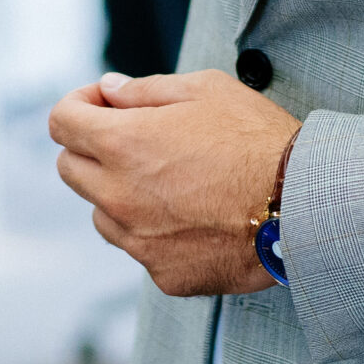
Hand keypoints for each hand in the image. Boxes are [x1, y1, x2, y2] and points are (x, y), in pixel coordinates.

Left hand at [48, 69, 300, 297]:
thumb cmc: (257, 139)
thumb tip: (110, 91)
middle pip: (70, 169)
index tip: (103, 104)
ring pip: (101, 213)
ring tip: (169, 180)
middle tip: (133, 137)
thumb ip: (145, 89)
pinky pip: (139, 248)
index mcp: (122, 143)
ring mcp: (138, 241)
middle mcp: (118, 196)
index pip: (61, 123)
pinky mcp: (162, 274)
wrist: (303, 205)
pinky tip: (193, 216)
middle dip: (92, 148)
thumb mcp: (205, 89)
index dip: (78, 106)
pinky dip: (153, 231)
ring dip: (118, 193)